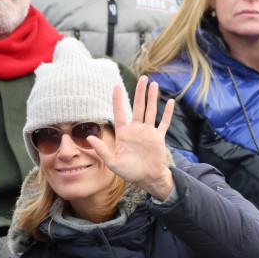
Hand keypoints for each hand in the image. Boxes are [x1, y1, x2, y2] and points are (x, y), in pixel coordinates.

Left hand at [88, 75, 175, 200]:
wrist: (147, 179)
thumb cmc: (129, 172)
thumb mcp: (112, 163)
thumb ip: (101, 150)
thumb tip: (88, 138)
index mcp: (123, 133)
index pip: (119, 112)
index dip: (117, 99)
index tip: (116, 86)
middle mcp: (135, 129)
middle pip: (138, 107)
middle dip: (140, 92)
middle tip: (143, 78)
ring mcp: (148, 132)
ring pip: (150, 111)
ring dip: (152, 98)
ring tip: (154, 84)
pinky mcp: (158, 138)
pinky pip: (163, 123)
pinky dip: (167, 113)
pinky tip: (170, 102)